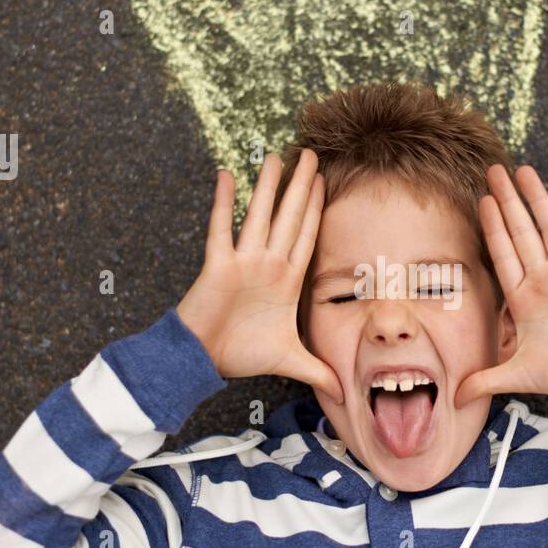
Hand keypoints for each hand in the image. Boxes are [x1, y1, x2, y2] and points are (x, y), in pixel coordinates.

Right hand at [176, 149, 343, 403]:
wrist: (202, 359)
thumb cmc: (240, 354)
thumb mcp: (289, 360)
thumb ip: (318, 371)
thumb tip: (344, 393)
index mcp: (285, 280)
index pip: (306, 237)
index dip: (316, 210)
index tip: (325, 183)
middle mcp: (267, 264)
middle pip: (288, 216)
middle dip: (300, 186)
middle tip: (309, 153)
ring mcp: (243, 261)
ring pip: (259, 215)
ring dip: (267, 186)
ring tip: (276, 156)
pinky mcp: (217, 265)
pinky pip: (221, 228)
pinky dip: (223, 202)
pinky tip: (227, 175)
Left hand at [454, 164, 547, 408]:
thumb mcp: (521, 376)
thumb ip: (487, 380)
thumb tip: (455, 401)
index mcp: (524, 297)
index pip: (502, 254)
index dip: (491, 227)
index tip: (479, 201)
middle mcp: (545, 278)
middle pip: (521, 231)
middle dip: (507, 201)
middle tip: (493, 170)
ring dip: (539, 198)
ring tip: (525, 169)